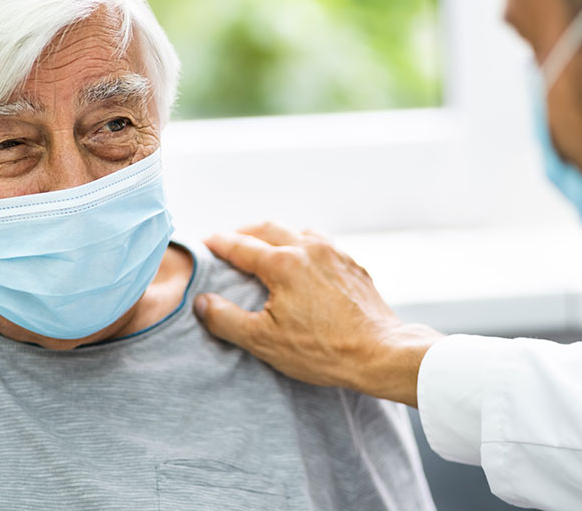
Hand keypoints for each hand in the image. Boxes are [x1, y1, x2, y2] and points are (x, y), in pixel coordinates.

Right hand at [194, 222, 443, 406]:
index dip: (218, 243)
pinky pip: (321, 243)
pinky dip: (302, 244)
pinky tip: (302, 260)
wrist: (380, 353)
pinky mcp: (352, 265)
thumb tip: (201, 302)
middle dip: (244, 232)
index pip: (240, 245)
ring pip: (297, 230)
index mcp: (283, 263)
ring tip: (264, 247)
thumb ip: (226, 319)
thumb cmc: (322, 351)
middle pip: (268, 227)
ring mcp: (334, 254)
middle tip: (228, 241)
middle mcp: (309, 248)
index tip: (204, 243)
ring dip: (276, 234)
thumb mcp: (264, 341)